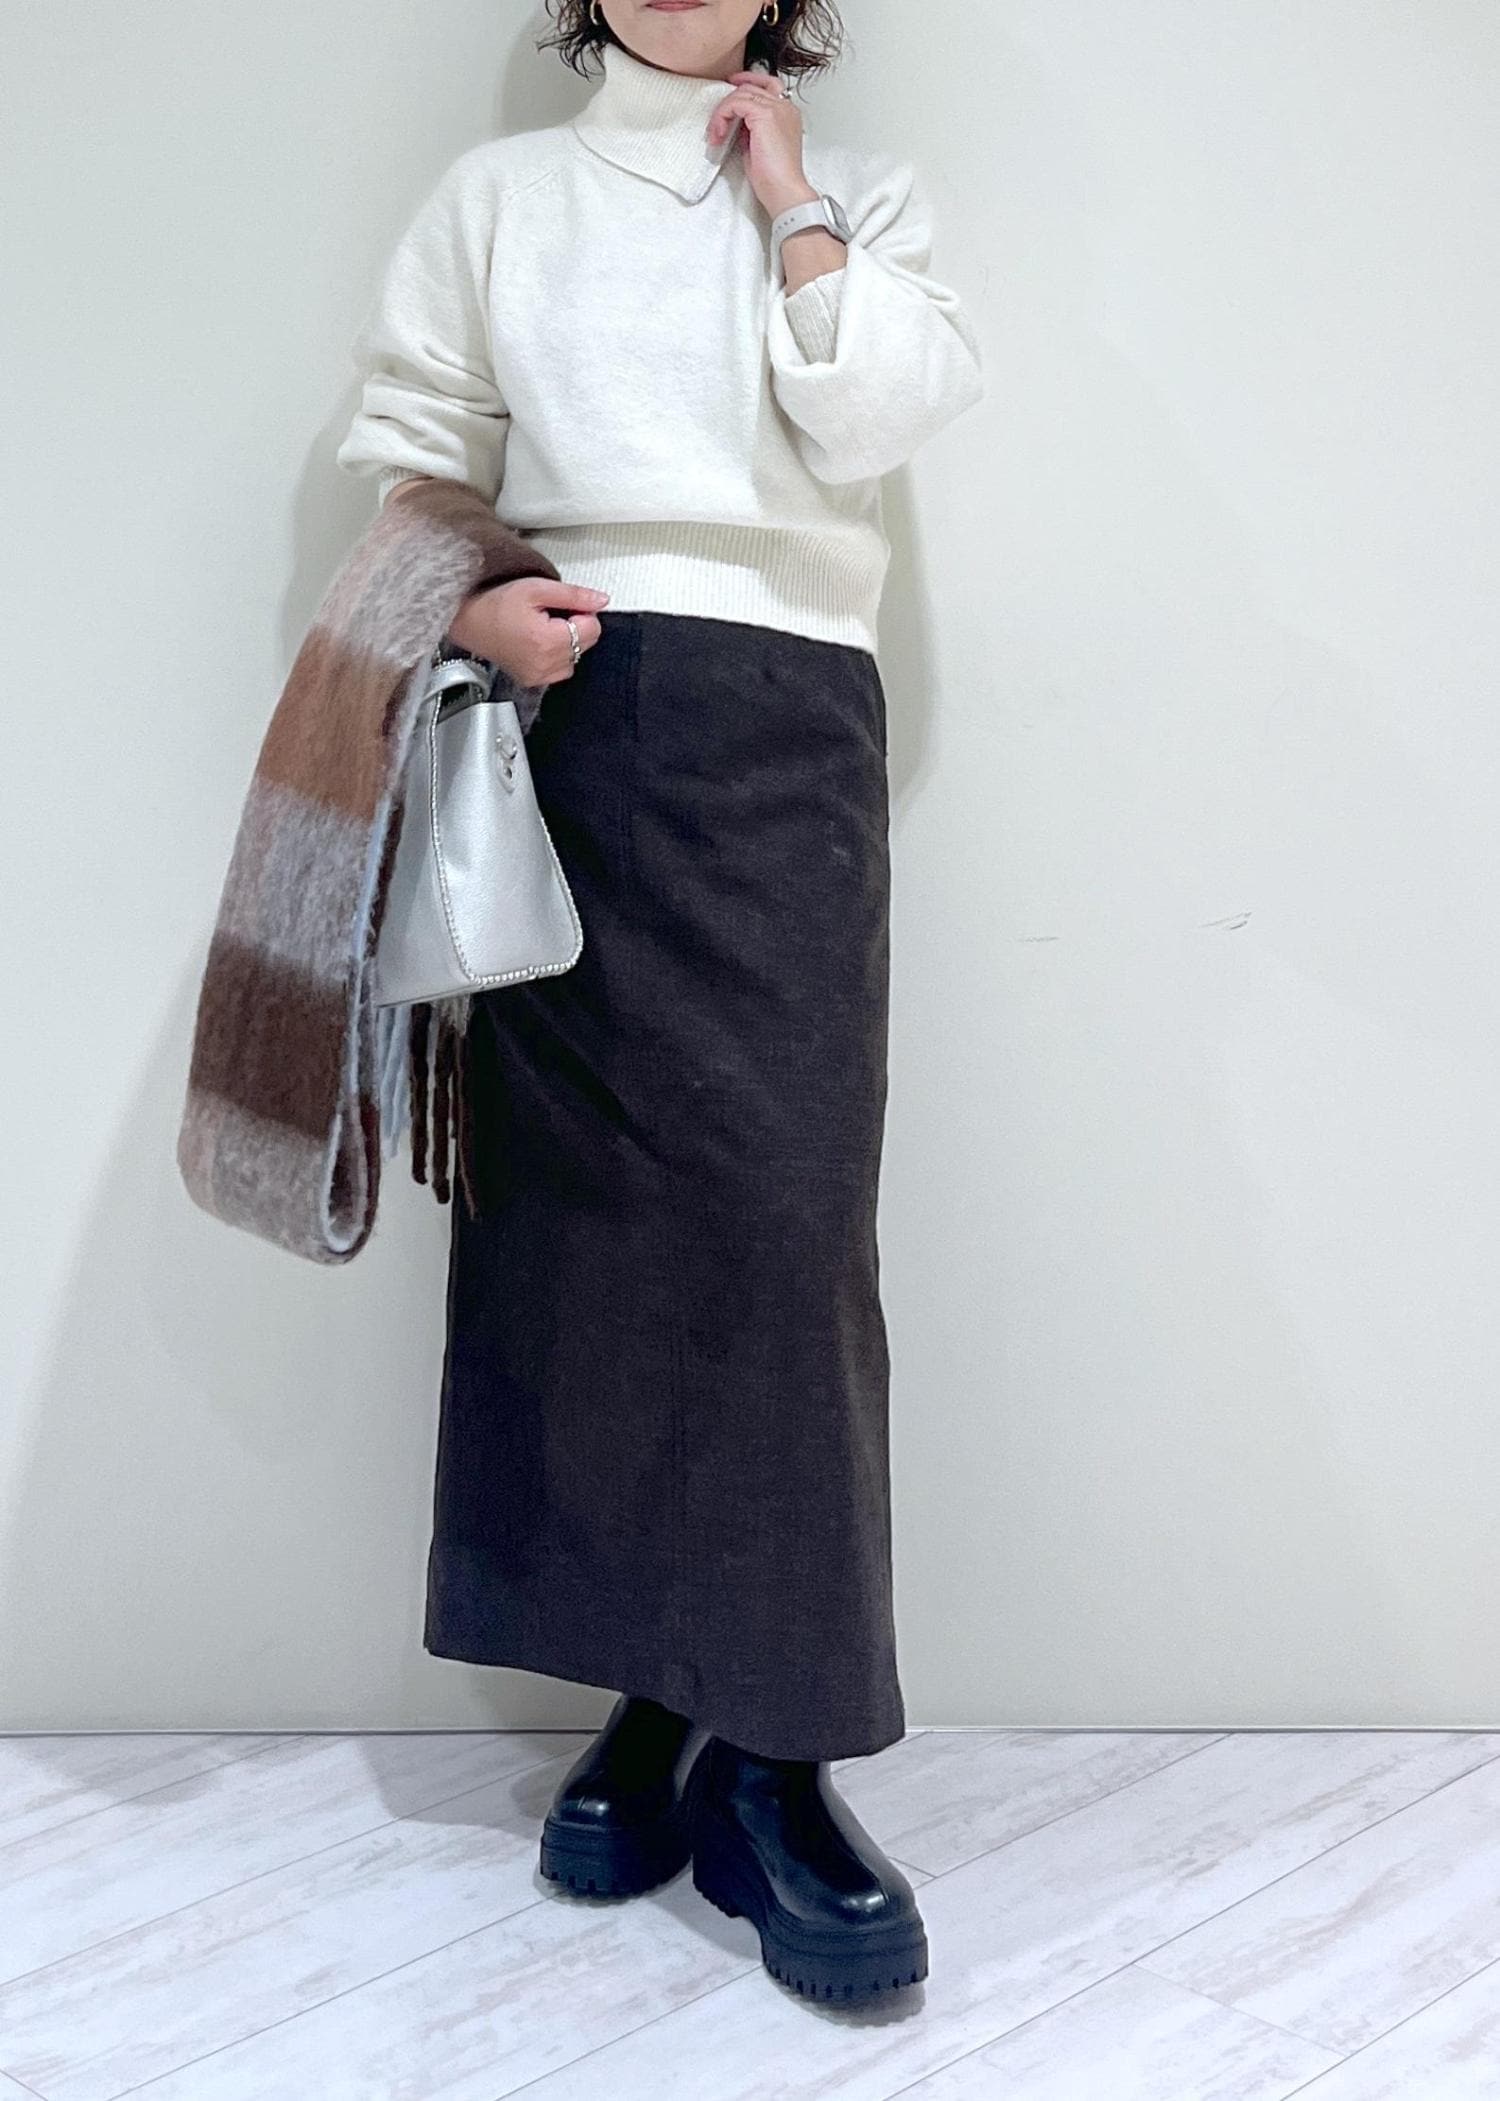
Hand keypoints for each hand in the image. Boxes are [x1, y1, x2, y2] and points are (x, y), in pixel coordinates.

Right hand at [445, 575, 610, 688]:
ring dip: (567, 643)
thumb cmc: (495, 603)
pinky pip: (560, 670)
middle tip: (548, 615)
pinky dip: (556, 656)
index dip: (582, 613)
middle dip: (575, 627)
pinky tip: (537, 642)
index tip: (562, 606)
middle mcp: (545, 665)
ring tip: (541, 628)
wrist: (467, 621)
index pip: (593, 629)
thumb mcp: (536, 589)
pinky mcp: (532, 681)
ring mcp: (539, 677)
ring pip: (575, 659)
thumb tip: (601, 600)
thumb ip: (573, 595)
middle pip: (586, 644)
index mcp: (548, 642)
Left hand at [708, 69, 818, 219]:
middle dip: (729, 101)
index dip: (747, 82)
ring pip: (741, 93)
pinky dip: (722, 116)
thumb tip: (737, 125)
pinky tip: (719, 134)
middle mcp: (785, 107)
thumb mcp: (758, 148)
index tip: (730, 85)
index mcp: (787, 114)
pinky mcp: (765, 115)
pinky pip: (736, 103)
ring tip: (716, 134)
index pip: (767, 85)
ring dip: (722, 112)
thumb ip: (750, 131)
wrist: (785, 192)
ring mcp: (776, 109)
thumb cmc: (775, 179)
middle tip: (715, 122)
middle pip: (751, 87)